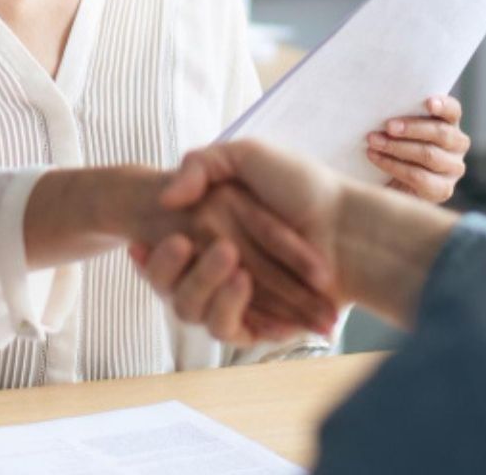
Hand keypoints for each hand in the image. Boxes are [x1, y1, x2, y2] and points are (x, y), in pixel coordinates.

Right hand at [130, 140, 348, 342]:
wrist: (346, 222)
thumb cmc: (301, 186)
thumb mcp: (247, 155)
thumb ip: (201, 164)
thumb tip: (166, 198)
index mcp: (213, 232)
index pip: (167, 253)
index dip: (149, 254)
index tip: (138, 243)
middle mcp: (221, 268)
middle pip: (173, 285)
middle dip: (168, 269)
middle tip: (183, 242)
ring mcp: (240, 297)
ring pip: (195, 310)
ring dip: (203, 286)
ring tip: (229, 261)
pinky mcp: (261, 322)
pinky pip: (231, 329)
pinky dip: (233, 310)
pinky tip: (242, 283)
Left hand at [366, 95, 468, 202]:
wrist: (392, 184)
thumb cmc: (394, 146)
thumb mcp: (400, 129)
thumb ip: (400, 117)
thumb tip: (381, 106)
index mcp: (450, 123)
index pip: (453, 111)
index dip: (442, 105)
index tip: (428, 103)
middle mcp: (458, 145)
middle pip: (441, 133)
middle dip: (412, 128)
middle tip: (388, 126)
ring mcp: (454, 168)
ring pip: (429, 155)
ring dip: (397, 147)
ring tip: (374, 142)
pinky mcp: (443, 189)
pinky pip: (418, 176)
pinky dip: (393, 166)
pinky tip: (376, 157)